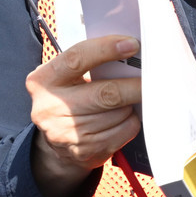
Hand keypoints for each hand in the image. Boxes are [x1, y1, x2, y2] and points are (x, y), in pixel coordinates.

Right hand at [27, 35, 142, 196]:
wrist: (55, 143)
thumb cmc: (69, 97)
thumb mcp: (66, 77)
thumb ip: (90, 62)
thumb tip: (130, 49)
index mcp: (43, 80)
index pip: (77, 59)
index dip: (106, 49)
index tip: (132, 44)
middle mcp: (49, 107)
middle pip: (105, 94)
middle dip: (133, 86)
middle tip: (152, 79)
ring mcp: (66, 133)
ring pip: (118, 113)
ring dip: (130, 105)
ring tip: (125, 101)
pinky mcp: (84, 151)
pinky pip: (124, 130)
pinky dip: (130, 122)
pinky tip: (121, 118)